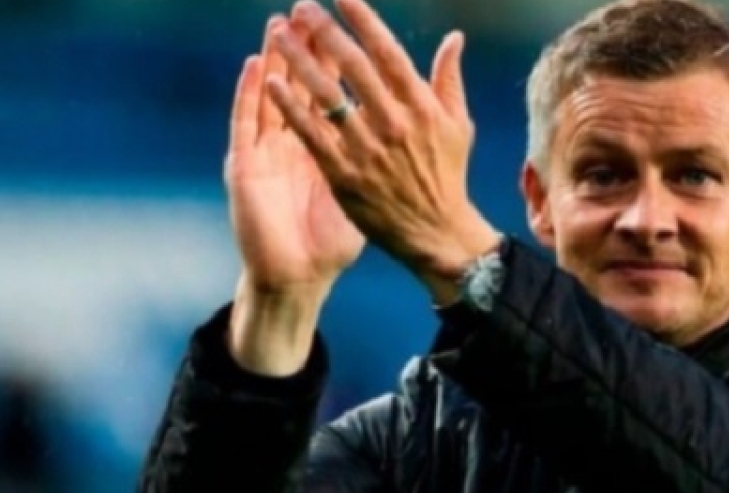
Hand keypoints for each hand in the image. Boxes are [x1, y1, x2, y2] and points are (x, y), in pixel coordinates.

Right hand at [225, 11, 364, 297]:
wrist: (299, 277)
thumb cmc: (331, 240)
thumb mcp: (364, 191)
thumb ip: (382, 158)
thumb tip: (410, 131)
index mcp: (323, 144)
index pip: (331, 90)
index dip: (339, 56)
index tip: (349, 21)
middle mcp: (292, 142)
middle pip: (301, 84)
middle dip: (307, 46)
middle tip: (310, 9)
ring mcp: (266, 152)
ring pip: (270, 96)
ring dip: (275, 59)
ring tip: (279, 25)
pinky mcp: (246, 169)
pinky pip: (247, 127)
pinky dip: (250, 97)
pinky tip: (255, 71)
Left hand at [266, 0, 500, 302]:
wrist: (435, 233)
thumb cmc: (446, 176)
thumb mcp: (456, 125)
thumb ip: (449, 79)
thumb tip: (453, 38)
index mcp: (421, 106)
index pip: (387, 51)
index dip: (363, 19)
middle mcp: (393, 122)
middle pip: (353, 66)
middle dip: (324, 30)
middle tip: (302, 6)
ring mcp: (367, 149)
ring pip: (327, 95)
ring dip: (299, 60)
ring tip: (279, 34)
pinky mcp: (344, 174)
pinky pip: (311, 133)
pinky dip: (290, 107)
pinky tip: (271, 83)